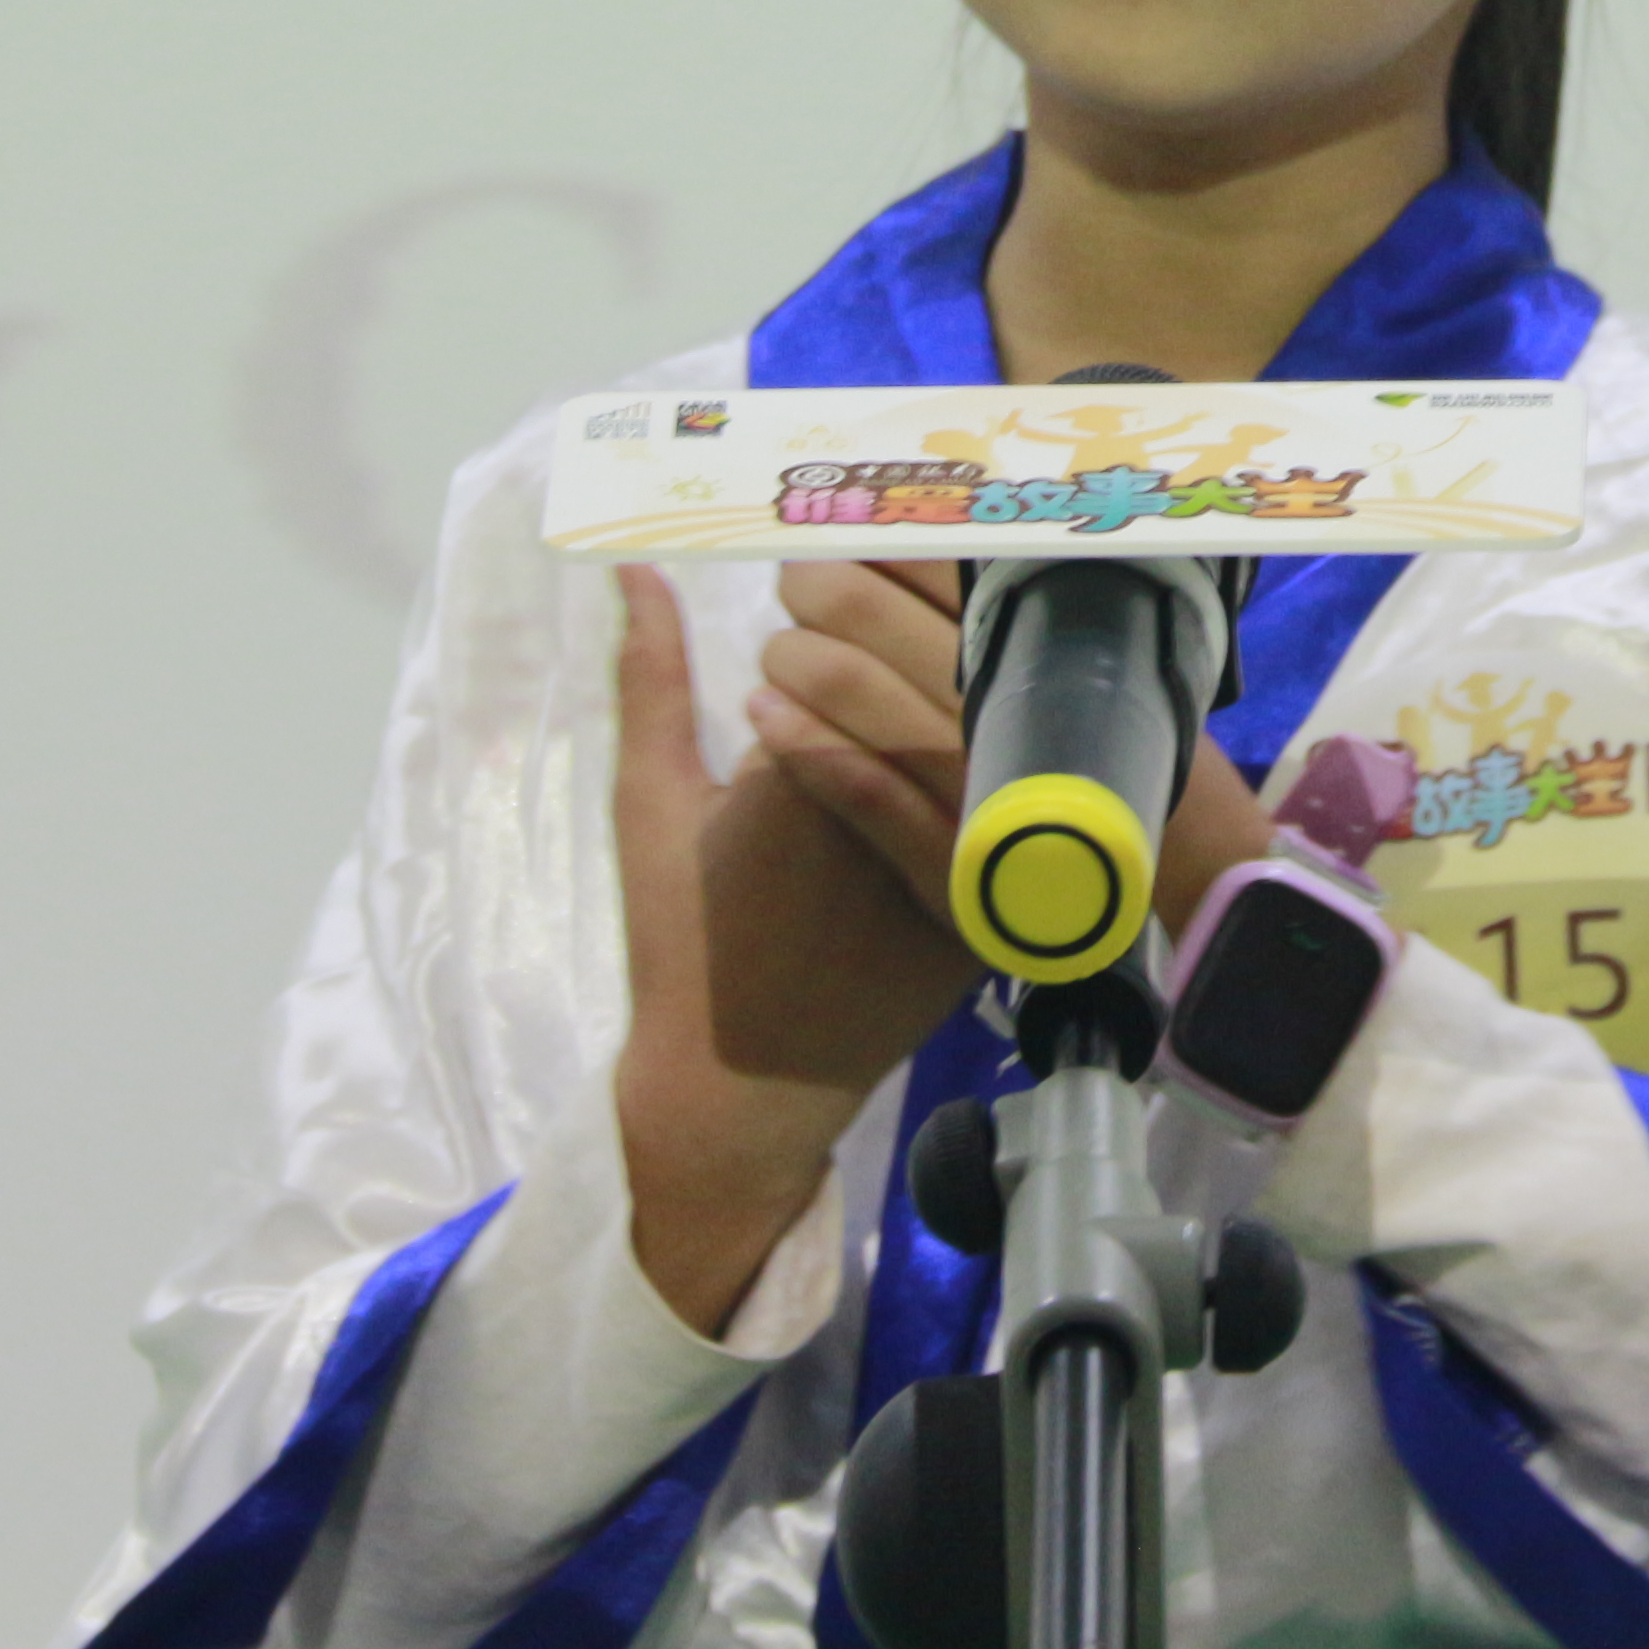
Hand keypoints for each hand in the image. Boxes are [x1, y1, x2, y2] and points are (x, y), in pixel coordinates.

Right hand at [608, 564, 951, 1333]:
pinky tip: (982, 712)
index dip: (855, 585)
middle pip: (935, 676)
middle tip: (894, 577)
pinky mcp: (990, 913)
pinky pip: (1013, 808)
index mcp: (803, 776)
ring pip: (986, 735)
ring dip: (970, 672)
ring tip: (936, 637)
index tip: (834, 560)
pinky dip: (1005, 753)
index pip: (857, 642)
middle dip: (917, 615)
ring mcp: (952, 870)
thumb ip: (648, 683)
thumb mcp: (651, 807)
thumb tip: (636, 576)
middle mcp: (893, 816)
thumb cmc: (681, 945)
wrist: (739, 1089)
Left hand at [742, 556, 1280, 940]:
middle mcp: (999, 697)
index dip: (865, 537)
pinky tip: (765, 716)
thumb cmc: (1134, 742)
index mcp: (1031, 638)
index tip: (841, 529)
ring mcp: (974, 780)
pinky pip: (856, 787)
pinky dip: (797, 742)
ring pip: (844, 686)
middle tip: (800, 586)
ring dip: (790, 658)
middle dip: (810, 588)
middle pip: (856, 609)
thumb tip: (963, 516)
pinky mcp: (949, 861)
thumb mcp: (1101, 653)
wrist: (1186, 871)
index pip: (922, 558)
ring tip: (779, 656)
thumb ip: (1031, 591)